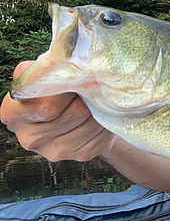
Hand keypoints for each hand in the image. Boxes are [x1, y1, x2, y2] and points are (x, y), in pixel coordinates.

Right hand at [0, 61, 115, 161]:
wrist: (70, 109)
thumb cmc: (53, 89)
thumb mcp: (42, 72)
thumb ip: (47, 69)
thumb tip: (70, 65)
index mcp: (13, 114)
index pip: (46, 106)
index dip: (65, 90)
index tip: (72, 81)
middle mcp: (30, 138)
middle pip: (76, 113)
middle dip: (86, 95)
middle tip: (87, 87)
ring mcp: (56, 151)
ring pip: (92, 122)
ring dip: (98, 106)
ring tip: (92, 99)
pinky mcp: (81, 155)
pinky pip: (103, 133)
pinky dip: (105, 119)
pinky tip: (98, 113)